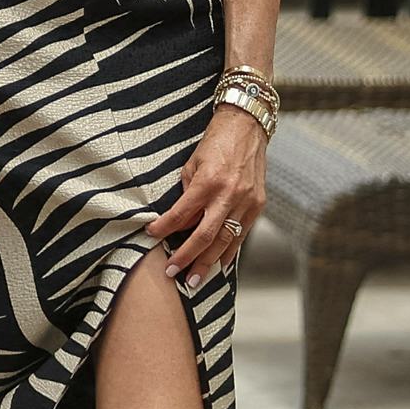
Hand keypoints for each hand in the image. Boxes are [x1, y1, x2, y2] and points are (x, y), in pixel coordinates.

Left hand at [150, 106, 269, 287]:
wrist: (247, 128)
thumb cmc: (215, 144)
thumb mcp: (192, 164)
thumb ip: (186, 194)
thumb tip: (178, 223)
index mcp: (208, 182)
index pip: (182, 213)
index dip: (165, 228)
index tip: (151, 236)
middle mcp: (229, 194)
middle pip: (206, 235)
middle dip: (188, 257)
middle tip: (173, 273)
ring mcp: (246, 201)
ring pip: (226, 241)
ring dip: (209, 263)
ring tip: (194, 280)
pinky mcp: (258, 204)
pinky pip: (242, 234)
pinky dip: (229, 252)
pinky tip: (219, 265)